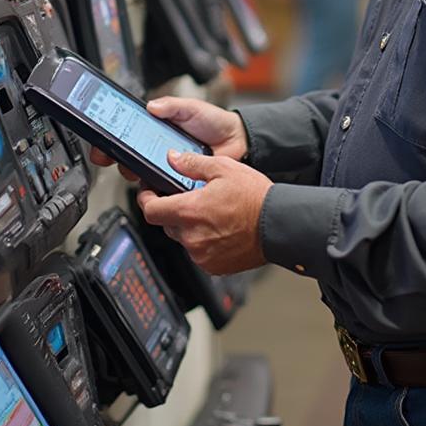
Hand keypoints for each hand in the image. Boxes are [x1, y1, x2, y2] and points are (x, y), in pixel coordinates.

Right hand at [88, 96, 248, 181]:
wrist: (238, 141)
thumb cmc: (214, 123)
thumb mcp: (191, 108)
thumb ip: (172, 106)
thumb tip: (151, 106)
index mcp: (156, 130)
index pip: (126, 135)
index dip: (110, 140)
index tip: (101, 143)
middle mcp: (157, 150)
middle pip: (126, 158)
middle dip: (116, 158)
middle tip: (115, 157)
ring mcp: (166, 168)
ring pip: (140, 175)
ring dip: (135, 173)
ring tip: (138, 168)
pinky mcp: (177, 182)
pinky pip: (161, 188)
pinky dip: (155, 187)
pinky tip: (156, 182)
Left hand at [136, 151, 271, 274]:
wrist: (279, 225)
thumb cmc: (255, 198)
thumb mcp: (224, 168)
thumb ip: (193, 164)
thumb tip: (173, 158)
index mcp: (189, 211)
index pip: (150, 210)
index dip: (146, 199)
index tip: (149, 193)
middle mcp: (191, 237)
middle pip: (167, 223)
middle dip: (174, 210)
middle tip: (192, 199)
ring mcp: (202, 255)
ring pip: (183, 238)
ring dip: (190, 226)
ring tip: (212, 214)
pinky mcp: (213, 266)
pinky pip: (198, 252)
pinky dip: (204, 241)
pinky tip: (221, 229)